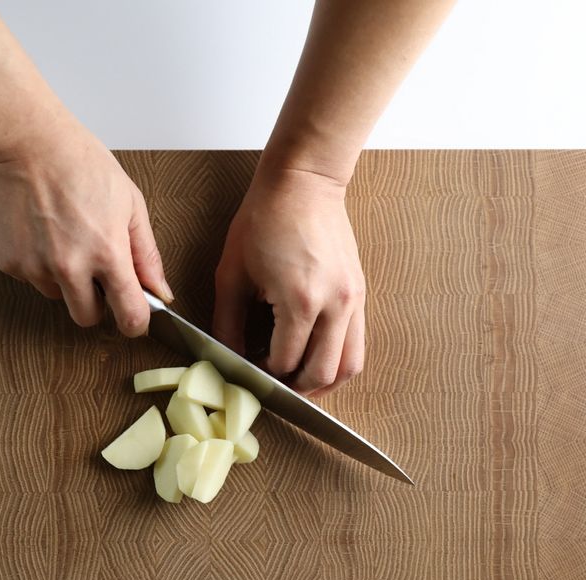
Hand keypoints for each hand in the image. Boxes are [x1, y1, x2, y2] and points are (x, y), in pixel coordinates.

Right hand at [0, 111, 172, 335]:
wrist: (22, 138)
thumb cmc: (78, 161)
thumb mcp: (129, 203)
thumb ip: (146, 254)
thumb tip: (160, 292)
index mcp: (107, 253)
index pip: (129, 316)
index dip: (135, 322)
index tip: (133, 318)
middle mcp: (69, 267)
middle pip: (87, 318)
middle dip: (94, 303)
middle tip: (93, 271)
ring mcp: (34, 266)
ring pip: (56, 295)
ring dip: (63, 278)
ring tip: (62, 235)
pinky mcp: (7, 262)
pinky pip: (29, 277)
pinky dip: (36, 262)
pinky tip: (38, 229)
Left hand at [212, 167, 365, 396]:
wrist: (303, 183)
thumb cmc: (264, 219)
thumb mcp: (231, 274)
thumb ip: (227, 324)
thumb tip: (229, 358)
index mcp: (301, 300)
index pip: (285, 362)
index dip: (263, 373)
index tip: (249, 367)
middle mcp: (335, 304)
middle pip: (323, 374)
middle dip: (295, 387)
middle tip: (273, 382)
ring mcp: (353, 299)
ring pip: (350, 365)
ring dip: (324, 380)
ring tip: (298, 377)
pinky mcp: (360, 293)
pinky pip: (357, 343)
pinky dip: (337, 358)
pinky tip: (313, 353)